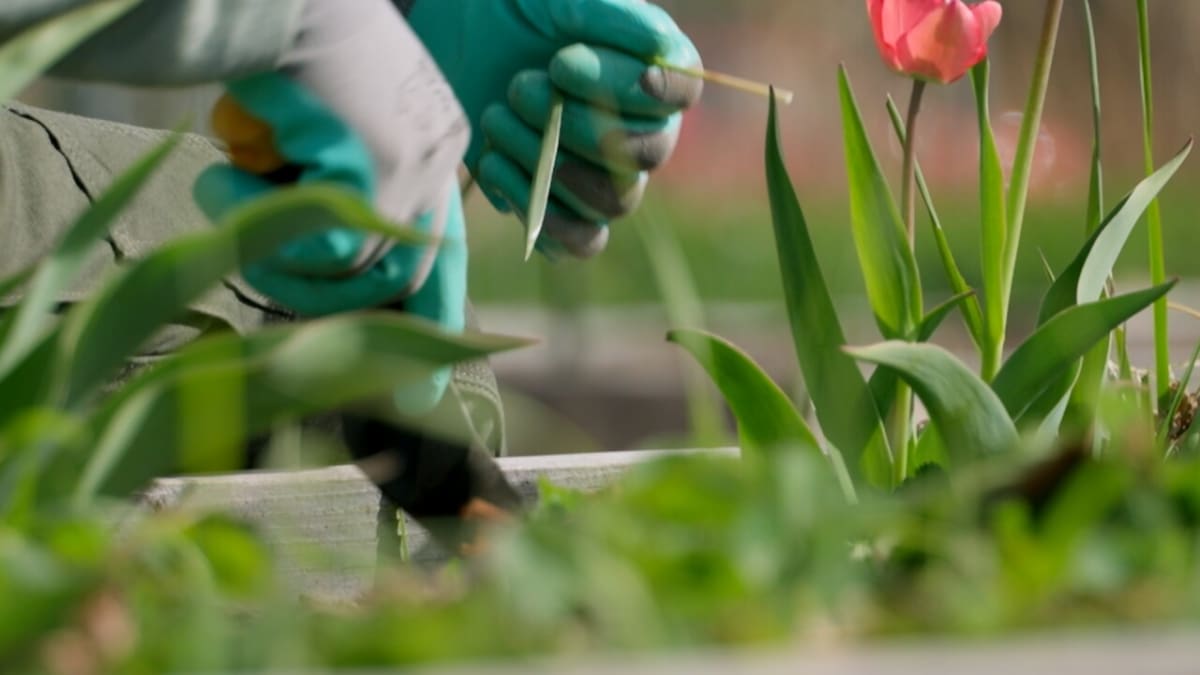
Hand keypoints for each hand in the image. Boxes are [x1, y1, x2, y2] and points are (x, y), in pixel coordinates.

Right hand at [195, 73, 467, 413]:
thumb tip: (331, 262)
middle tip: (254, 245)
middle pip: (388, 283)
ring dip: (269, 243)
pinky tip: (225, 165)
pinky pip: (317, 243)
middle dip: (311, 288)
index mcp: (432, 153)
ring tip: (230, 185)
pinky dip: (250, 214)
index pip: (441, 259)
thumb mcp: (322, 131)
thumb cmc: (282, 50)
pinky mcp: (380, 167)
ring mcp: (416, 166)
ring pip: (346, 272)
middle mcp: (438, 163)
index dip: (430, 328)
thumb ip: (343, 194)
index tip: (423, 403)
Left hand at [406, 0, 703, 257]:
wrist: (453, 44)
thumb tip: (661, 55)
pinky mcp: (561, 211)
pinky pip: (576, 242)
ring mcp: (603, 179)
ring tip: (498, 116)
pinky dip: (532, 207)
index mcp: (654, 74)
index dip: (647, 89)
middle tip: (521, 84)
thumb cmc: (517, 12)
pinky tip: (494, 163)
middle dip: (576, 124)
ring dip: (546, 163)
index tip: (575, 63)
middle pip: (643, 156)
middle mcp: (641, 132)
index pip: (681, 93)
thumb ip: (611, 17)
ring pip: (610, 202)